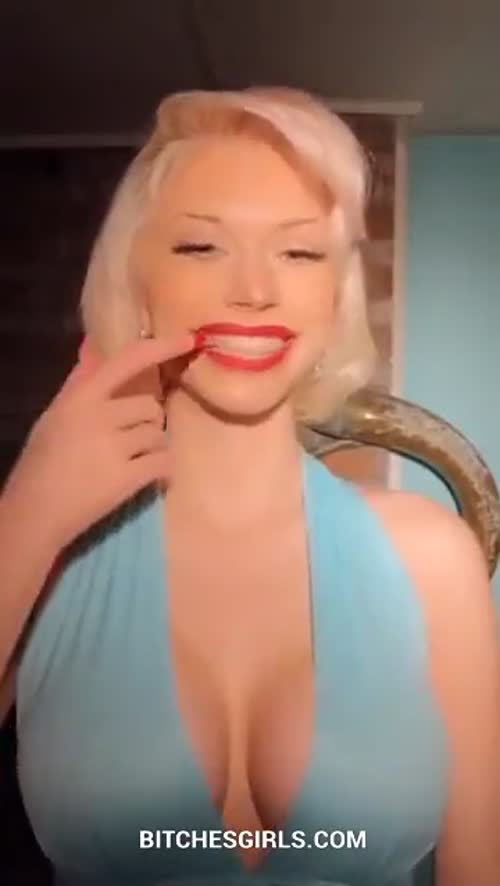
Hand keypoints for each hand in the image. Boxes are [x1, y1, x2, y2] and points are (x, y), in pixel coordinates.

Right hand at [2, 334, 195, 550]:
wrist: (35, 512)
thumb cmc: (42, 462)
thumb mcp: (55, 414)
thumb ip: (79, 381)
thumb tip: (93, 344)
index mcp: (80, 398)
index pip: (127, 361)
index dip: (161, 347)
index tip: (189, 340)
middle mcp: (99, 417)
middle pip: (151, 406)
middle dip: (148, 422)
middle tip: (129, 440)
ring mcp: (114, 448)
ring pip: (159, 434)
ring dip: (153, 446)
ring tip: (130, 461)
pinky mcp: (127, 478)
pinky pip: (164, 462)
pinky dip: (162, 469)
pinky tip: (149, 475)